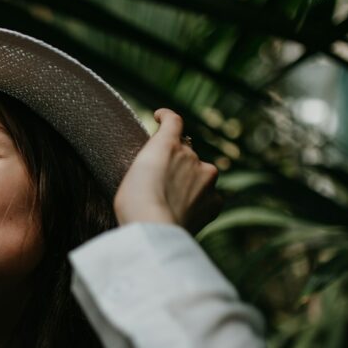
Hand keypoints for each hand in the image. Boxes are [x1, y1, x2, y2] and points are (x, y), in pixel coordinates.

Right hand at [113, 109, 222, 234]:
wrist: (153, 230)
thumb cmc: (133, 204)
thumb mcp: (132, 176)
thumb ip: (150, 166)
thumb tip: (159, 172)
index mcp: (167, 145)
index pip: (172, 121)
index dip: (166, 117)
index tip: (161, 117)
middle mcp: (191, 156)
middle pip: (186, 153)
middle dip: (176, 162)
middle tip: (161, 180)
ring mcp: (206, 178)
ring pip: (200, 174)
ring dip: (190, 181)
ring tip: (172, 201)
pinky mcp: (215, 201)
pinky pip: (209, 196)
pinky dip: (199, 201)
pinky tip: (183, 213)